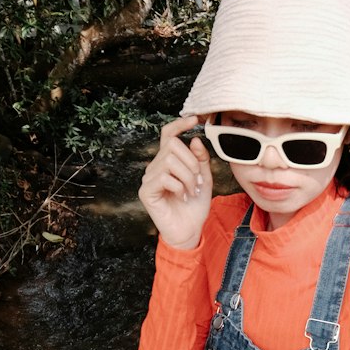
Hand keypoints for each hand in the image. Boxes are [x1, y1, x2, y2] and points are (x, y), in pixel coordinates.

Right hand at [138, 114, 212, 249]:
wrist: (189, 231)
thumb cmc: (195, 206)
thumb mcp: (204, 179)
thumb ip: (200, 160)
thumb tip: (194, 139)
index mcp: (168, 161)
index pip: (168, 135)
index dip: (179, 125)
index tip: (194, 119)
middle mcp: (155, 167)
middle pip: (172, 145)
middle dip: (191, 162)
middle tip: (198, 182)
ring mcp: (149, 179)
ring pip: (170, 160)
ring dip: (188, 177)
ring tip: (192, 191)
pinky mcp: (146, 191)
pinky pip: (164, 177)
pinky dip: (179, 186)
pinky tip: (182, 197)